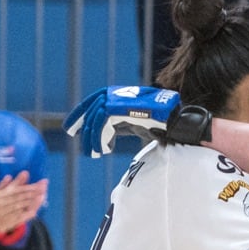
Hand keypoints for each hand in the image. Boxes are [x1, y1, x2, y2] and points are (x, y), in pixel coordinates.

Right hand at [0, 172, 47, 235]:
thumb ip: (4, 184)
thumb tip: (10, 175)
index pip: (15, 190)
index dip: (27, 186)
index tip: (39, 183)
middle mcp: (2, 204)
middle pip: (20, 197)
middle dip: (33, 192)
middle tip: (44, 187)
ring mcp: (7, 214)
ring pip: (22, 207)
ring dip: (33, 201)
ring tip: (43, 195)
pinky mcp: (11, 223)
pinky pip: (21, 217)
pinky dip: (29, 212)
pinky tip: (36, 209)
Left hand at [62, 86, 212, 157]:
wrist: (177, 123)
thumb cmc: (164, 126)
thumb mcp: (138, 124)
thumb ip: (122, 125)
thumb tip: (108, 136)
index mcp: (123, 97)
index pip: (96, 101)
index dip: (83, 112)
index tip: (74, 126)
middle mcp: (120, 96)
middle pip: (92, 105)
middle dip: (80, 120)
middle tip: (71, 134)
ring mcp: (121, 101)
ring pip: (96, 117)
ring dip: (93, 137)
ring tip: (93, 153)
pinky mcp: (123, 110)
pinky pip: (104, 124)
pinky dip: (101, 139)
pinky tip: (104, 151)